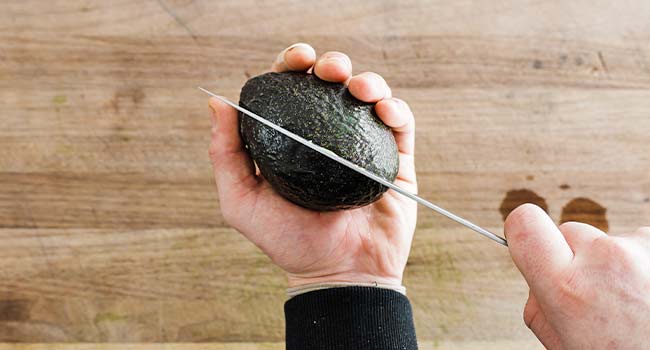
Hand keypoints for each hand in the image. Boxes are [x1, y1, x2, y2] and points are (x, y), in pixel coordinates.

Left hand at [208, 43, 416, 287]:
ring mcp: (362, 147)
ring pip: (369, 97)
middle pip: (331, 86)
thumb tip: (217, 102)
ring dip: (367, 81)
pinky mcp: (394, 161)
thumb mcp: (242, 202)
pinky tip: (385, 111)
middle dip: (332, 65)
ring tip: (359, 88)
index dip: (291, 67)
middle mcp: (327, 137)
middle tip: (329, 70)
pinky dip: (396, 110)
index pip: (291, 92)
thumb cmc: (288, 242)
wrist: (338, 274)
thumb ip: (226, 154)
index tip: (296, 61)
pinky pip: (401, 126)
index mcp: (293, 140)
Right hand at [505, 204, 649, 348]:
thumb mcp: (566, 346)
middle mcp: (608, 260)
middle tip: (597, 295)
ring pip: (612, 242)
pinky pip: (644, 246)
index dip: (522, 232)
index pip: (524, 224)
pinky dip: (645, 266)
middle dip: (578, 258)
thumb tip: (538, 280)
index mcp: (569, 288)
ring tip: (638, 304)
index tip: (528, 240)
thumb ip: (541, 306)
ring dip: (619, 265)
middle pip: (571, 232)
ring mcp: (644, 249)